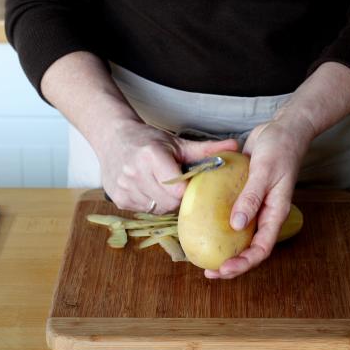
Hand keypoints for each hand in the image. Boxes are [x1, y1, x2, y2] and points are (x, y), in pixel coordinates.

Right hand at [100, 118, 237, 213]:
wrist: (113, 138)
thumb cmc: (149, 140)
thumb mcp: (177, 143)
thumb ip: (206, 149)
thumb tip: (235, 147)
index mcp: (151, 156)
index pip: (177, 188)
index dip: (187, 190)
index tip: (189, 184)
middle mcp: (134, 172)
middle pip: (168, 202)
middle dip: (178, 198)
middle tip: (178, 186)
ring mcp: (124, 187)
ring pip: (157, 209)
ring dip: (164, 202)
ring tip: (162, 186)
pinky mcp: (118, 199)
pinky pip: (144, 211)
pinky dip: (151, 204)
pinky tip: (150, 190)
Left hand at [204, 116, 313, 278]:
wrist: (282, 129)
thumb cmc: (279, 148)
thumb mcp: (264, 171)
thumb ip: (251, 197)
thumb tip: (236, 225)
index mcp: (275, 212)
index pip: (262, 248)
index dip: (244, 263)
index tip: (225, 269)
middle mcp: (265, 214)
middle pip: (250, 248)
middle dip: (232, 264)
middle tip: (210, 272)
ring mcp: (255, 206)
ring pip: (240, 236)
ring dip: (225, 249)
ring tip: (204, 257)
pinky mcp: (245, 196)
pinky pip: (232, 216)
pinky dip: (219, 226)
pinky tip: (203, 228)